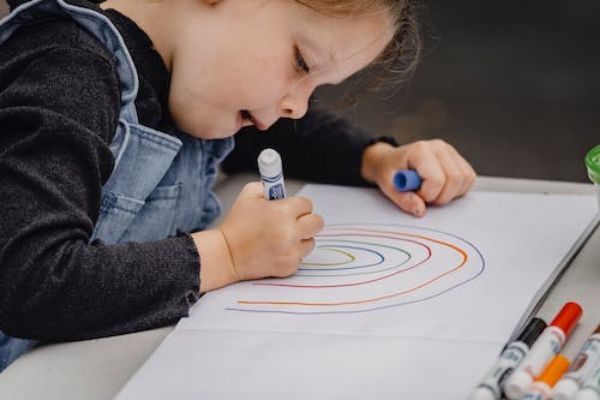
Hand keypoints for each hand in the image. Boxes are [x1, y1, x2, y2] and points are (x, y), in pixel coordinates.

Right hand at [195, 182, 323, 291]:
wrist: (226, 254)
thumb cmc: (236, 225)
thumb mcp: (248, 195)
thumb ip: (269, 186)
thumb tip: (281, 186)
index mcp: (282, 212)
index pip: (307, 204)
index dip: (298, 206)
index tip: (291, 209)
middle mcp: (290, 232)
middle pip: (317, 223)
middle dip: (308, 220)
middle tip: (296, 222)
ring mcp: (291, 251)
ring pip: (310, 241)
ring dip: (301, 238)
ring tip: (282, 238)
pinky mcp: (289, 267)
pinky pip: (300, 257)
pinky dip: (292, 253)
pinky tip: (276, 250)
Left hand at [361, 139, 476, 216]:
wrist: (391, 161)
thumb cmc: (389, 171)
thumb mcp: (388, 186)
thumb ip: (403, 199)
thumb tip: (420, 210)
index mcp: (420, 150)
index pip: (437, 179)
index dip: (427, 195)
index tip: (415, 194)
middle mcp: (439, 147)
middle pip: (455, 179)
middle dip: (440, 197)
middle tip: (424, 196)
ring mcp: (450, 152)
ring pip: (465, 179)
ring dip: (450, 194)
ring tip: (431, 191)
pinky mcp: (458, 159)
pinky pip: (469, 179)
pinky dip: (457, 190)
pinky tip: (441, 188)